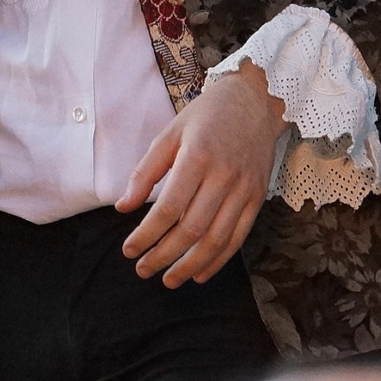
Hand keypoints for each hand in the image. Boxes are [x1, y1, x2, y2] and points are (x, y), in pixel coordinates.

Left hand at [117, 65, 283, 284]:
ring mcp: (244, 189)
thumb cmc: (208, 116)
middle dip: (164, 256)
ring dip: (191, 265)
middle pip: (192, 229)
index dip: (146, 235)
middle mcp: (224, 176)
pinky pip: (239, 237)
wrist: (256, 100)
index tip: (129, 249)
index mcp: (197, 157)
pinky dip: (219, 260)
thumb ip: (146, 172)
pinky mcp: (258, 197)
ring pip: (217, 239)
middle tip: (142, 270)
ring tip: (169, 279)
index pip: (168, 209)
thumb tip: (122, 207)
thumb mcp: (170, 133)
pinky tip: (200, 273)